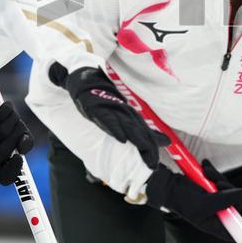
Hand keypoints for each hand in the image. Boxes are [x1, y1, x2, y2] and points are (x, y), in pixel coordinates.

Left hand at [0, 100, 33, 184]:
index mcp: (2, 163)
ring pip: (0, 133)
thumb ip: (26, 142)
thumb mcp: (23, 136)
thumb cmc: (11, 128)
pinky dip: (5, 111)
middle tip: (20, 125)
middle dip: (16, 134)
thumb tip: (23, 145)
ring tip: (13, 114)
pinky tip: (6, 108)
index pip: (4, 177)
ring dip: (12, 119)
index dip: (11, 170)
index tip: (19, 158)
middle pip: (2, 152)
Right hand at [49, 62, 168, 168]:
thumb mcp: (118, 111)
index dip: (152, 147)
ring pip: (128, 126)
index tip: (156, 162)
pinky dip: (115, 129)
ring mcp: (112, 109)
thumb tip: (143, 134)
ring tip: (146, 153)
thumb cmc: (102, 96)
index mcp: (129, 113)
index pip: (145, 131)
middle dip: (148, 148)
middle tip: (153, 164)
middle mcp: (124, 111)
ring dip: (137, 140)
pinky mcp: (99, 108)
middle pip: (139, 131)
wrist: (85, 78)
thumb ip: (131, 124)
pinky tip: (121, 138)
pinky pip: (109, 120)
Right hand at [144, 160, 241, 239]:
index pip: (235, 231)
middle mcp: (216, 213)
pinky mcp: (210, 187)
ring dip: (218, 178)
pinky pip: (219, 179)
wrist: (168, 185)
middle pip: (235, 203)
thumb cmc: (183, 200)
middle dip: (228, 189)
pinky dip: (213, 172)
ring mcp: (213, 199)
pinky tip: (205, 167)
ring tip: (206, 173)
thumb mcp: (204, 202)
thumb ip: (225, 200)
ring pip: (228, 188)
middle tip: (217, 183)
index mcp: (214, 224)